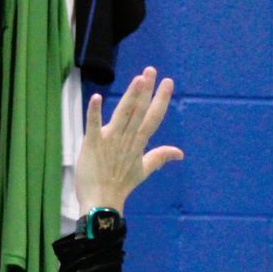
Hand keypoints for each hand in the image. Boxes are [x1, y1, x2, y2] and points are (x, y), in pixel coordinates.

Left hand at [74, 66, 183, 215]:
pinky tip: (96, 98)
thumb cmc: (120, 185)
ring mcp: (110, 140)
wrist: (101, 201)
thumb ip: (160, 157)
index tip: (168, 81)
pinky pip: (93, 125)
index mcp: (138, 143)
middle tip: (151, 70)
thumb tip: (180, 153)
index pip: (153, 117)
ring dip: (130, 97)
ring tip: (138, 79)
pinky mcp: (92, 144)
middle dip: (146, 91)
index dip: (160, 99)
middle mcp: (127, 138)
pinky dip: (95, 112)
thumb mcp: (143, 170)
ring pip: (122, 114)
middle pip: (139, 111)